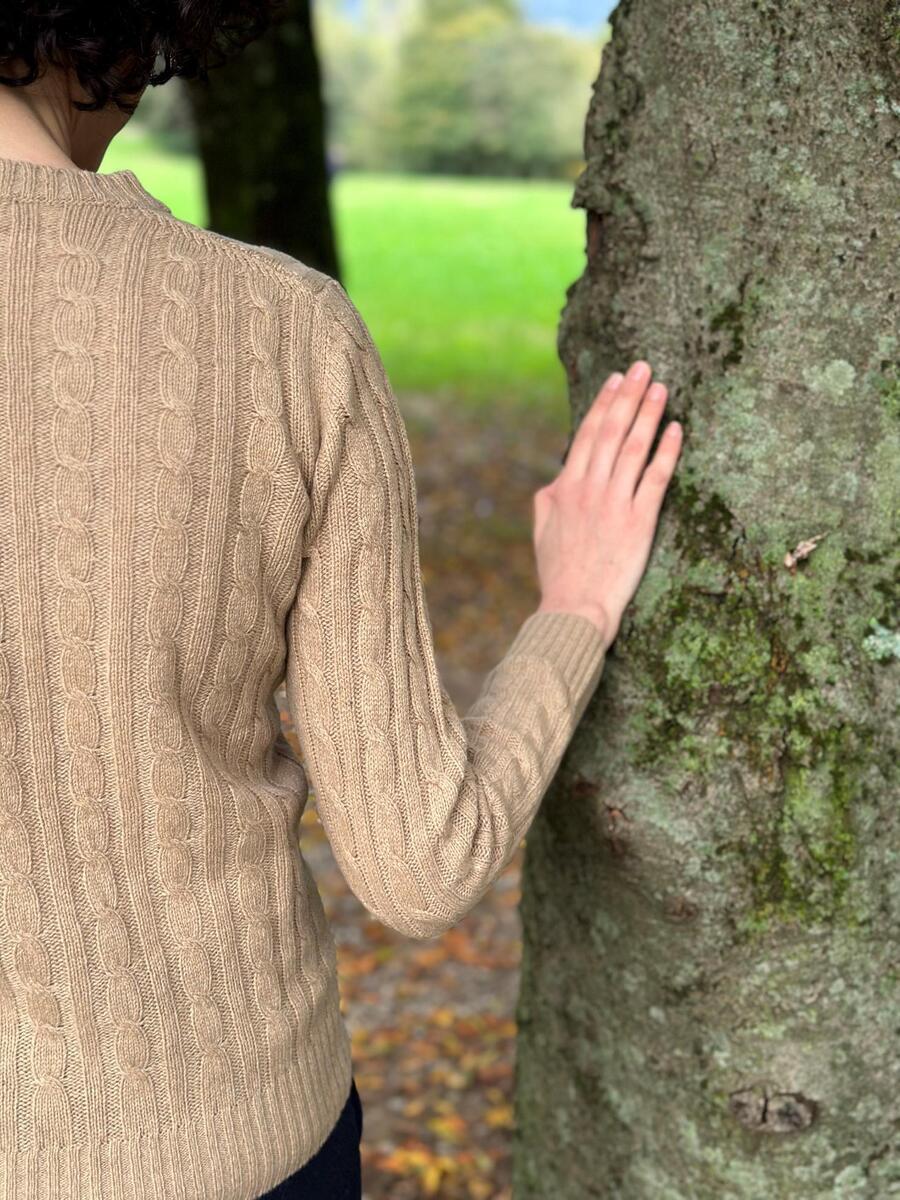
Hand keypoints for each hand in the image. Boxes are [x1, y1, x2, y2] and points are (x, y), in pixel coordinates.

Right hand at [532, 360, 682, 650]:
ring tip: (662, 388)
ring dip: (648, 414)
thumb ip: (549, 498)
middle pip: (611, 431)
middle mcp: (590, 489)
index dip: (604, 403)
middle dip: (628, 396)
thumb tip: (558, 477)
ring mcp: (615, 504)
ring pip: (634, 448)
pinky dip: (666, 452)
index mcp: (565, 488)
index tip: (617, 379)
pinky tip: (676, 429)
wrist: (574, 608)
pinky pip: (656, 479)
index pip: (587, 435)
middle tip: (644, 367)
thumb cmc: (558, 573)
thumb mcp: (542, 531)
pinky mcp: (639, 523)